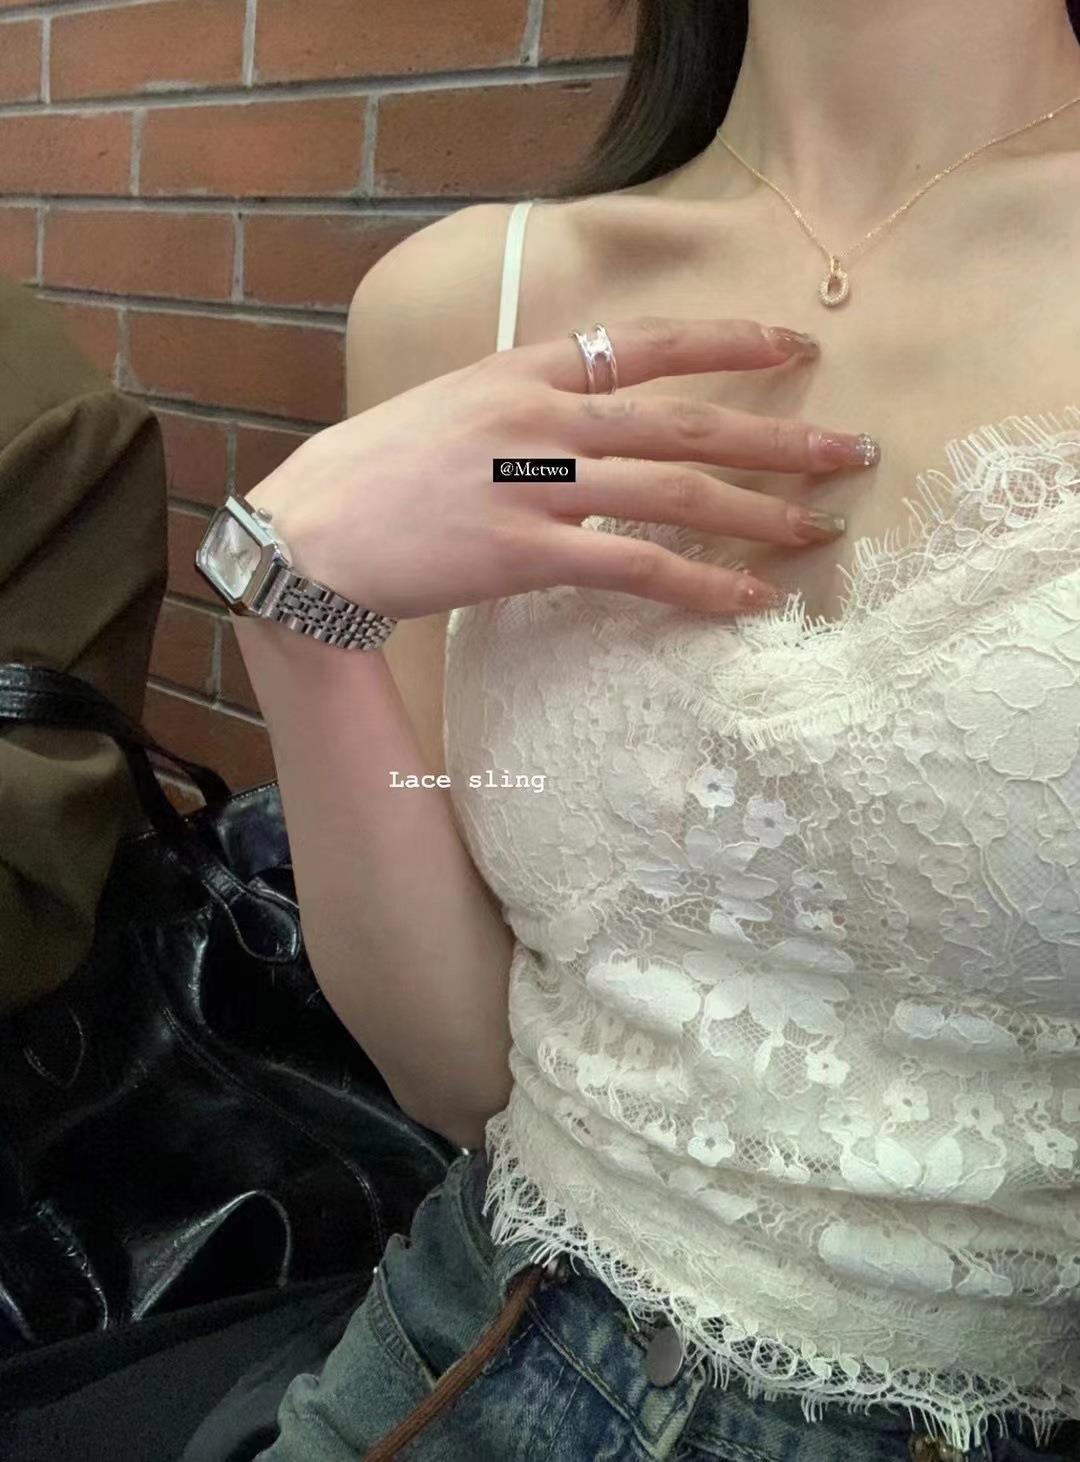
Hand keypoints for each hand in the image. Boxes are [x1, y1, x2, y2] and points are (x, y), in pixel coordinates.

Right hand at [245, 315, 878, 620]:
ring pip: (672, 493)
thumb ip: (522, 409)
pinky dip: (696, 583)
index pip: (646, 343)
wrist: (304, 532)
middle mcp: (538, 415)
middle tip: (850, 452)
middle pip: (685, 422)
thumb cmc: (369, 474)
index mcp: (522, 370)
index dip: (730, 343)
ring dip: (756, 513)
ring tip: (819, 532)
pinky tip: (745, 600)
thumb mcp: (448, 409)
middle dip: (776, 438)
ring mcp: (531, 482)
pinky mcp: (521, 552)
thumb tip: (585, 427)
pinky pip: (631, 565)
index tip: (795, 345)